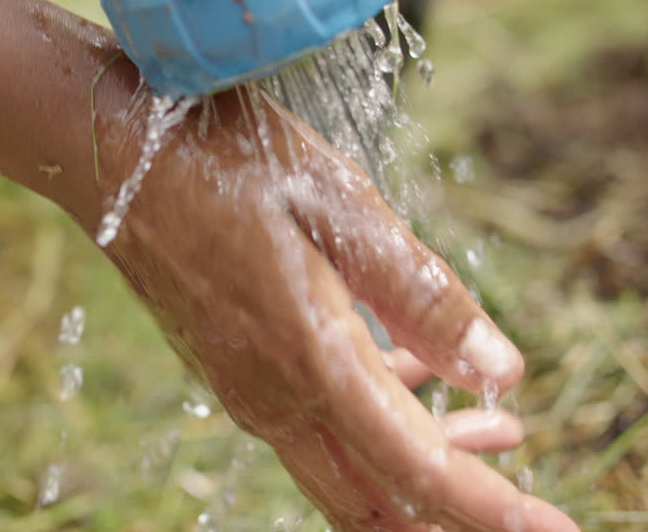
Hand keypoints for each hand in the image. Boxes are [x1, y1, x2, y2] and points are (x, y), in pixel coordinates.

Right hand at [83, 87, 578, 531]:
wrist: (115, 151)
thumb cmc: (229, 162)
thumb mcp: (342, 208)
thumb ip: (423, 296)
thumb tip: (504, 371)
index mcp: (311, 360)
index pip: (419, 469)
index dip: (491, 511)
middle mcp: (275, 397)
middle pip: (378, 504)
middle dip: (457, 513)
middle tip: (532, 503)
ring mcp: (249, 389)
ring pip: (349, 472)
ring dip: (425, 469)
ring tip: (503, 431)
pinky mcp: (236, 368)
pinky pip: (318, 428)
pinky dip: (380, 427)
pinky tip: (417, 376)